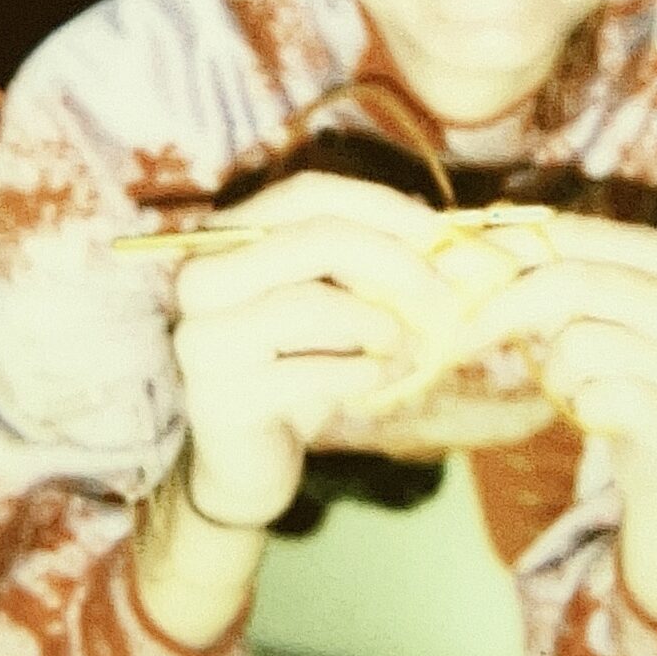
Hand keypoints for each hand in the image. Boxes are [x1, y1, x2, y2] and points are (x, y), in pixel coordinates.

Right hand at [171, 169, 463, 527]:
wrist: (248, 462)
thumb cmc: (299, 367)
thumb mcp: (338, 305)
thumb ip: (380, 267)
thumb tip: (455, 235)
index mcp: (228, 238)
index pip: (306, 193)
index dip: (378, 204)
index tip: (438, 228)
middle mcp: (202, 277)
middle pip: (313, 237)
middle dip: (392, 259)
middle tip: (442, 293)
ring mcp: (204, 338)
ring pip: (310, 304)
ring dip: (380, 325)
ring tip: (409, 349)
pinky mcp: (220, 398)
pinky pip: (312, 372)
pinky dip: (365, 374)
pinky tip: (383, 380)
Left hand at [462, 211, 656, 498]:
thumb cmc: (612, 358)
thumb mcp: (581, 302)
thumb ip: (539, 264)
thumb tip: (456, 239)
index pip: (573, 233)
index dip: (503, 250)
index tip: (450, 270)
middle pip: (574, 284)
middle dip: (504, 308)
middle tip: (459, 333)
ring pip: (580, 346)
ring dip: (554, 372)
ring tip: (570, 384)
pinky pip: (599, 401)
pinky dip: (580, 408)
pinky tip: (594, 411)